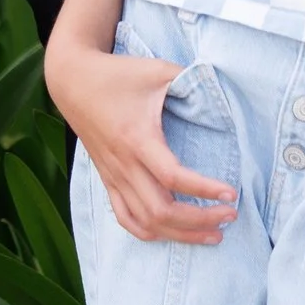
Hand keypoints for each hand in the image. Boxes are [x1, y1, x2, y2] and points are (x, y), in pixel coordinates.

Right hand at [45, 33, 236, 246]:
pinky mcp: (107, 180)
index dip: (205, 189)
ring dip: (181, 234)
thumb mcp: (157, 70)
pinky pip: (126, 219)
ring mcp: (114, 176)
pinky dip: (151, 232)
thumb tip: (219, 91)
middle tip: (229, 215)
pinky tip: (173, 232)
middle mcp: (124, 164)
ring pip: (146, 223)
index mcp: (138, 138)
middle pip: (162, 211)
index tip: (232, 192)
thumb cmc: (117, 74)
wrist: (72, 80)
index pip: (173, 177)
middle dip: (200, 220)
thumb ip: (190, 80)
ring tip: (212, 233)